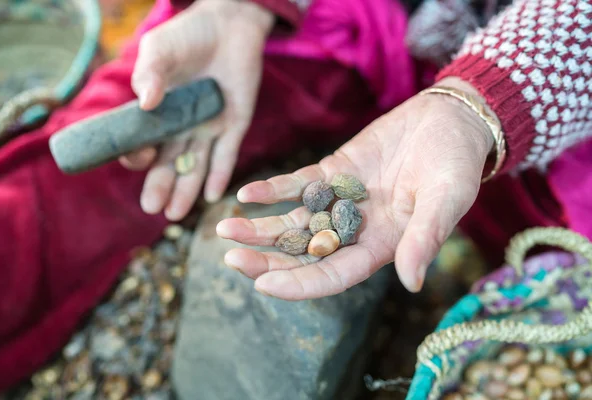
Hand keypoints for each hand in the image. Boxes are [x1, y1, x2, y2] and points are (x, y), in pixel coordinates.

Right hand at [121, 0, 274, 220]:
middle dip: (161, 185)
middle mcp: (182, 126)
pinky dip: (220, 174)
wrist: (228, 24)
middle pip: (169, 162)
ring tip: (175, 214)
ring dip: (186, 189)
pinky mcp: (234, 124)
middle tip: (152, 209)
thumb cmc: (188, 35)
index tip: (138, 158)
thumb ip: (151, 73)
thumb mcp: (160, 50)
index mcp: (159, 113)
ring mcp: (208, 128)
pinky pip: (227, 154)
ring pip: (195, 164)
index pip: (144, 143)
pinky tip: (214, 196)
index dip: (139, 155)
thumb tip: (145, 102)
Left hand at [216, 78, 494, 299]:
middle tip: (230, 261)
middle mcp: (356, 230)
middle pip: (304, 254)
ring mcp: (341, 202)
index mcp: (382, 246)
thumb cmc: (456, 164)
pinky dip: (273, 190)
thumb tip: (411, 282)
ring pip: (294, 223)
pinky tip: (246, 194)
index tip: (263, 286)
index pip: (334, 275)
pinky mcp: (333, 173)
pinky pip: (297, 185)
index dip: (300, 284)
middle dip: (267, 261)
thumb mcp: (447, 199)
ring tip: (223, 229)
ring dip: (260, 228)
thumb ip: (425, 238)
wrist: (449, 120)